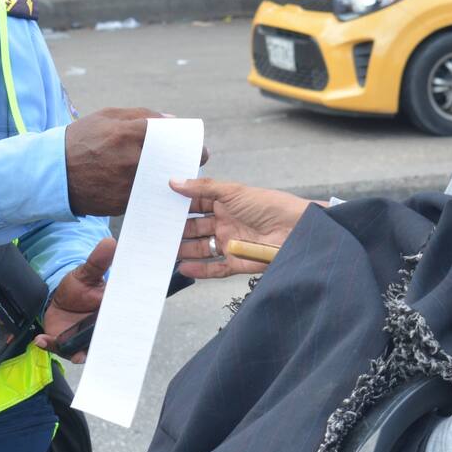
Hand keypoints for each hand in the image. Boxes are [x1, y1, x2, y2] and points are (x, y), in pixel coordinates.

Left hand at [35, 237, 115, 362]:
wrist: (60, 297)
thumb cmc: (79, 287)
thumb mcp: (87, 273)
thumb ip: (98, 261)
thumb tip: (111, 243)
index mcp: (109, 314)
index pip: (118, 325)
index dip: (119, 332)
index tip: (114, 332)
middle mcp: (97, 331)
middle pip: (102, 344)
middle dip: (98, 348)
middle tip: (91, 351)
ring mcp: (80, 340)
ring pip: (81, 351)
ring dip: (75, 353)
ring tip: (73, 355)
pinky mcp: (63, 343)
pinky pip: (58, 347)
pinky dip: (50, 345)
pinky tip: (41, 340)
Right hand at [65, 108, 209, 214]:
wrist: (53, 174)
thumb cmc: (80, 140)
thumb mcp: (106, 117)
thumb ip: (141, 115)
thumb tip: (171, 120)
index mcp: (126, 133)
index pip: (168, 134)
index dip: (186, 140)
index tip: (198, 146)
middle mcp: (130, 160)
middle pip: (170, 160)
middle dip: (184, 160)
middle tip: (194, 160)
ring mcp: (127, 184)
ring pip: (161, 181)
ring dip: (171, 177)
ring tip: (171, 172)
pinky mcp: (123, 202)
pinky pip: (146, 195)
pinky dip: (152, 190)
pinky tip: (151, 185)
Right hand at [172, 178, 313, 278]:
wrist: (296, 230)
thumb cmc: (269, 205)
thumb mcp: (233, 191)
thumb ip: (202, 189)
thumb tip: (174, 182)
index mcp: (225, 203)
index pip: (196, 205)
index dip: (179, 206)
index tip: (158, 206)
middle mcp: (226, 223)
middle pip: (195, 228)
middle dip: (176, 230)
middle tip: (155, 232)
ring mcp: (230, 243)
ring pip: (201, 248)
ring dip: (183, 250)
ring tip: (163, 251)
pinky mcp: (237, 261)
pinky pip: (214, 268)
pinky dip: (199, 269)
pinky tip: (183, 268)